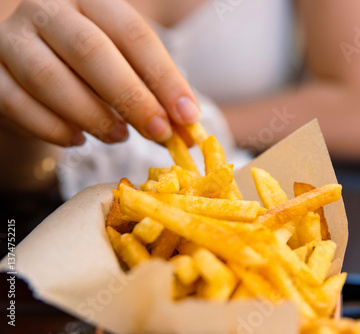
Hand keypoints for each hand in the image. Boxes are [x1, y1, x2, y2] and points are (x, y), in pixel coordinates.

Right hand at [0, 0, 199, 146]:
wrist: (31, 65)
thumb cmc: (89, 67)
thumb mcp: (124, 66)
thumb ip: (153, 91)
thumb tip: (187, 128)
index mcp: (93, 1)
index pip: (134, 34)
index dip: (164, 78)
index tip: (188, 117)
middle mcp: (49, 10)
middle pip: (91, 51)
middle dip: (132, 98)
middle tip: (159, 132)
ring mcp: (12, 38)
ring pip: (49, 78)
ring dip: (91, 115)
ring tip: (118, 137)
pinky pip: (16, 103)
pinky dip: (50, 127)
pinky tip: (77, 139)